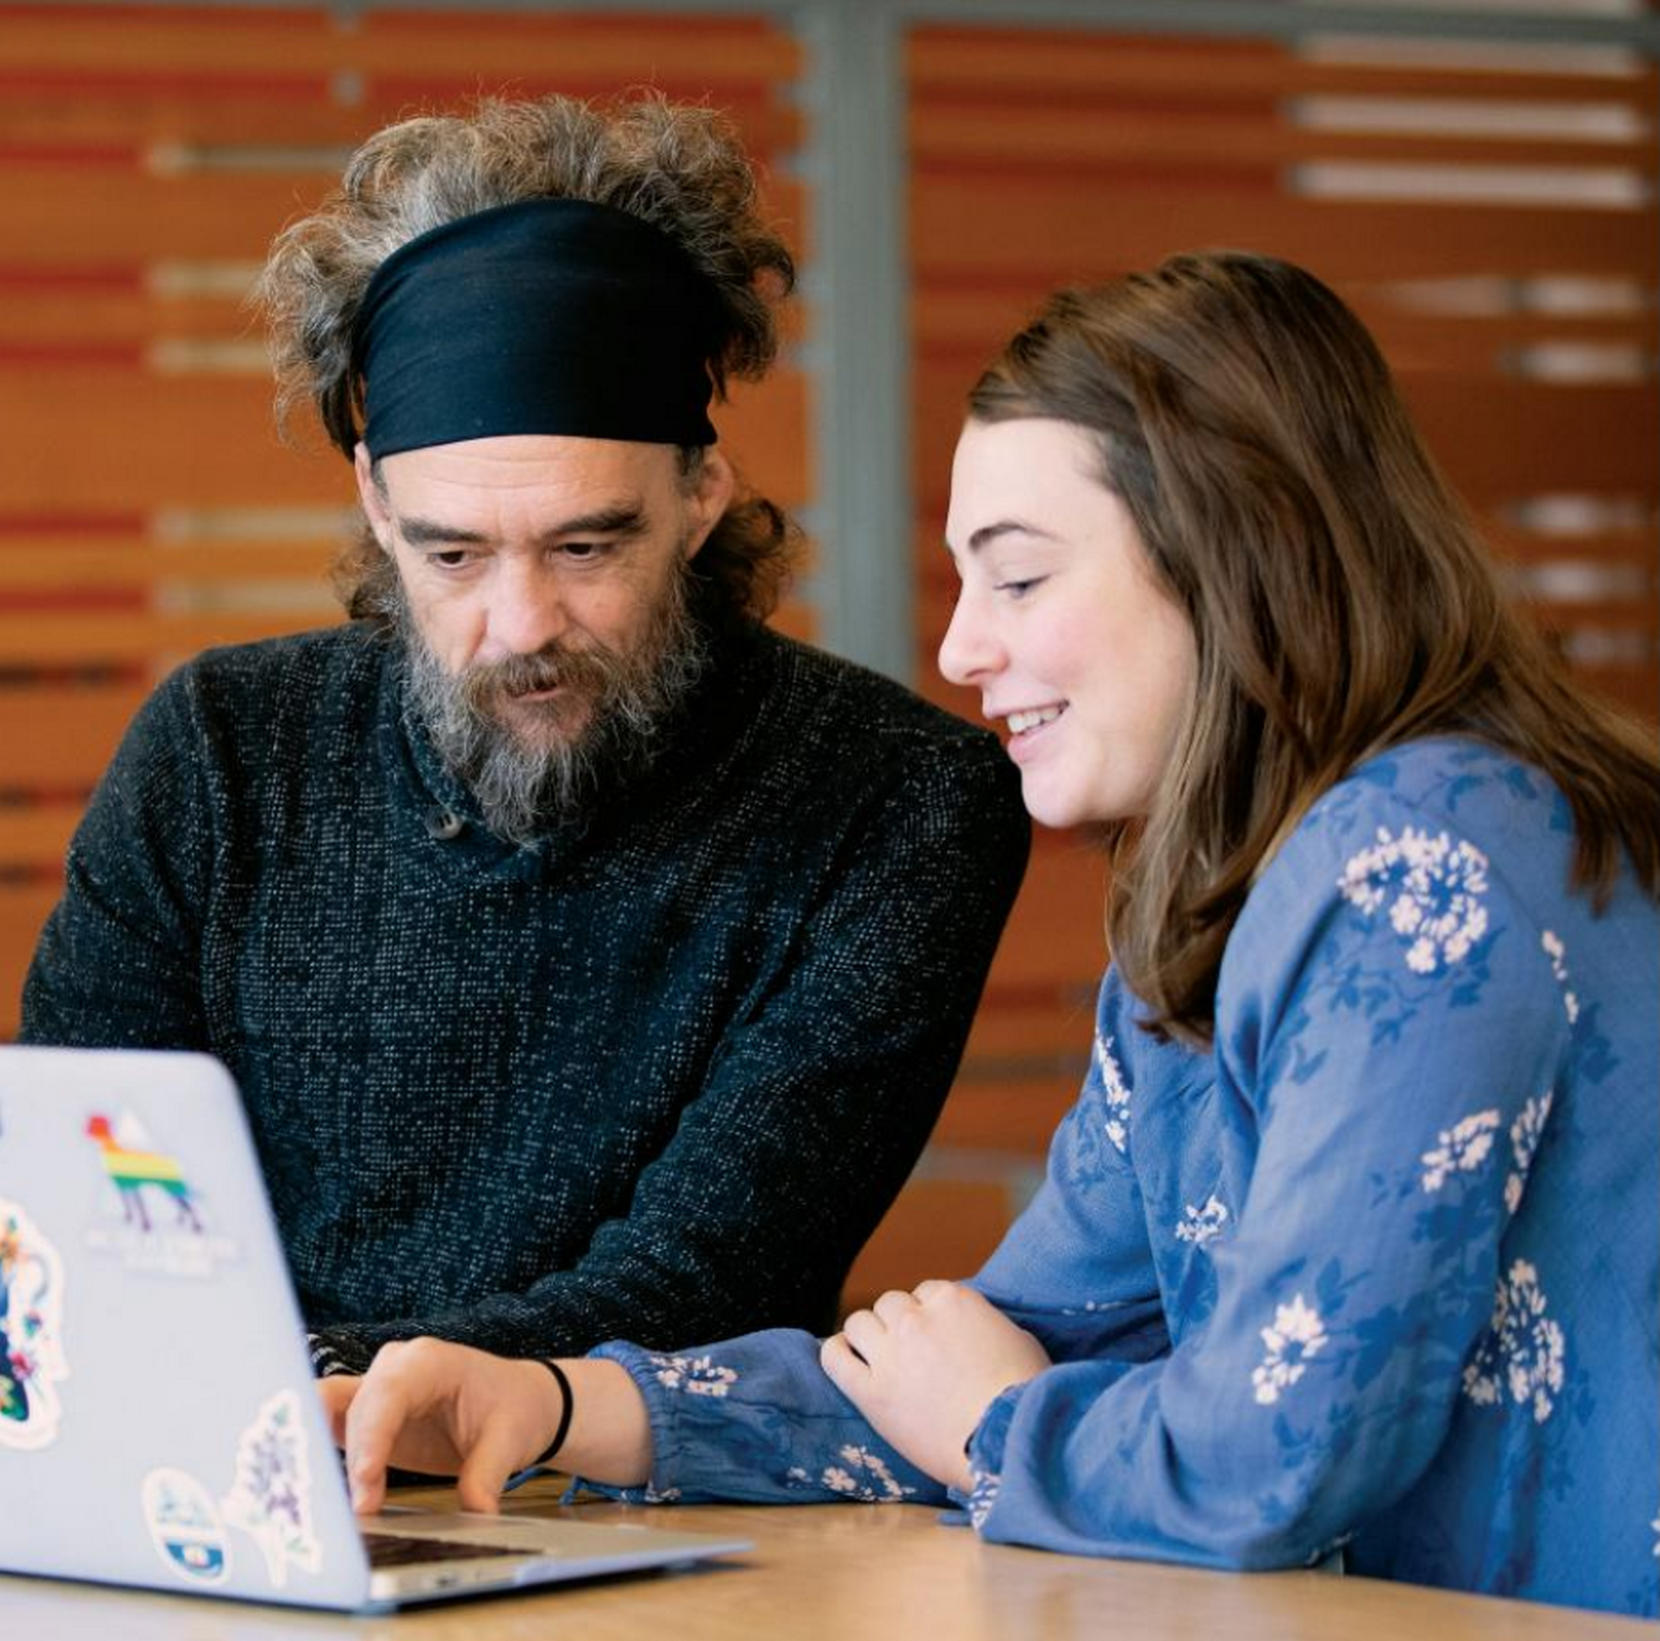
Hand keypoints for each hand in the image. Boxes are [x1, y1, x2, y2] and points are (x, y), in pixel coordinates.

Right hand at [317, 1337, 565, 1515]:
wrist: (518, 1401)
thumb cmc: (514, 1409)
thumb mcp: (510, 1439)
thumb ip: (487, 1473)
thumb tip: (477, 1511)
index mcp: (430, 1361)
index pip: (389, 1394)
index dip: (371, 1436)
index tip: (364, 1481)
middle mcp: (395, 1367)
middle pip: (357, 1410)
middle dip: (351, 1460)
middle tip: (354, 1511)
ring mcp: (376, 1388)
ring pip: (330, 1416)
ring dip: (319, 1453)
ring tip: (312, 1500)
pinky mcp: (367, 1415)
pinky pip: (327, 1424)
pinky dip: (313, 1450)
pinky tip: (303, 1482)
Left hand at [820, 1281, 1049, 1491]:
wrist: (1006, 1441)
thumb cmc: (1024, 1396)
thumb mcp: (1020, 1341)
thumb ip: (989, 1325)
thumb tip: (981, 1330)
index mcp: (953, 1300)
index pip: (926, 1292)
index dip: (930, 1315)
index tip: (936, 1337)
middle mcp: (915, 1319)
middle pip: (890, 1304)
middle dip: (899, 1324)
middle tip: (911, 1354)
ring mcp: (890, 1354)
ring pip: (859, 1322)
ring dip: (869, 1336)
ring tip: (881, 1359)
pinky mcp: (871, 1391)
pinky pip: (834, 1357)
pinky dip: (837, 1354)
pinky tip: (847, 1360)